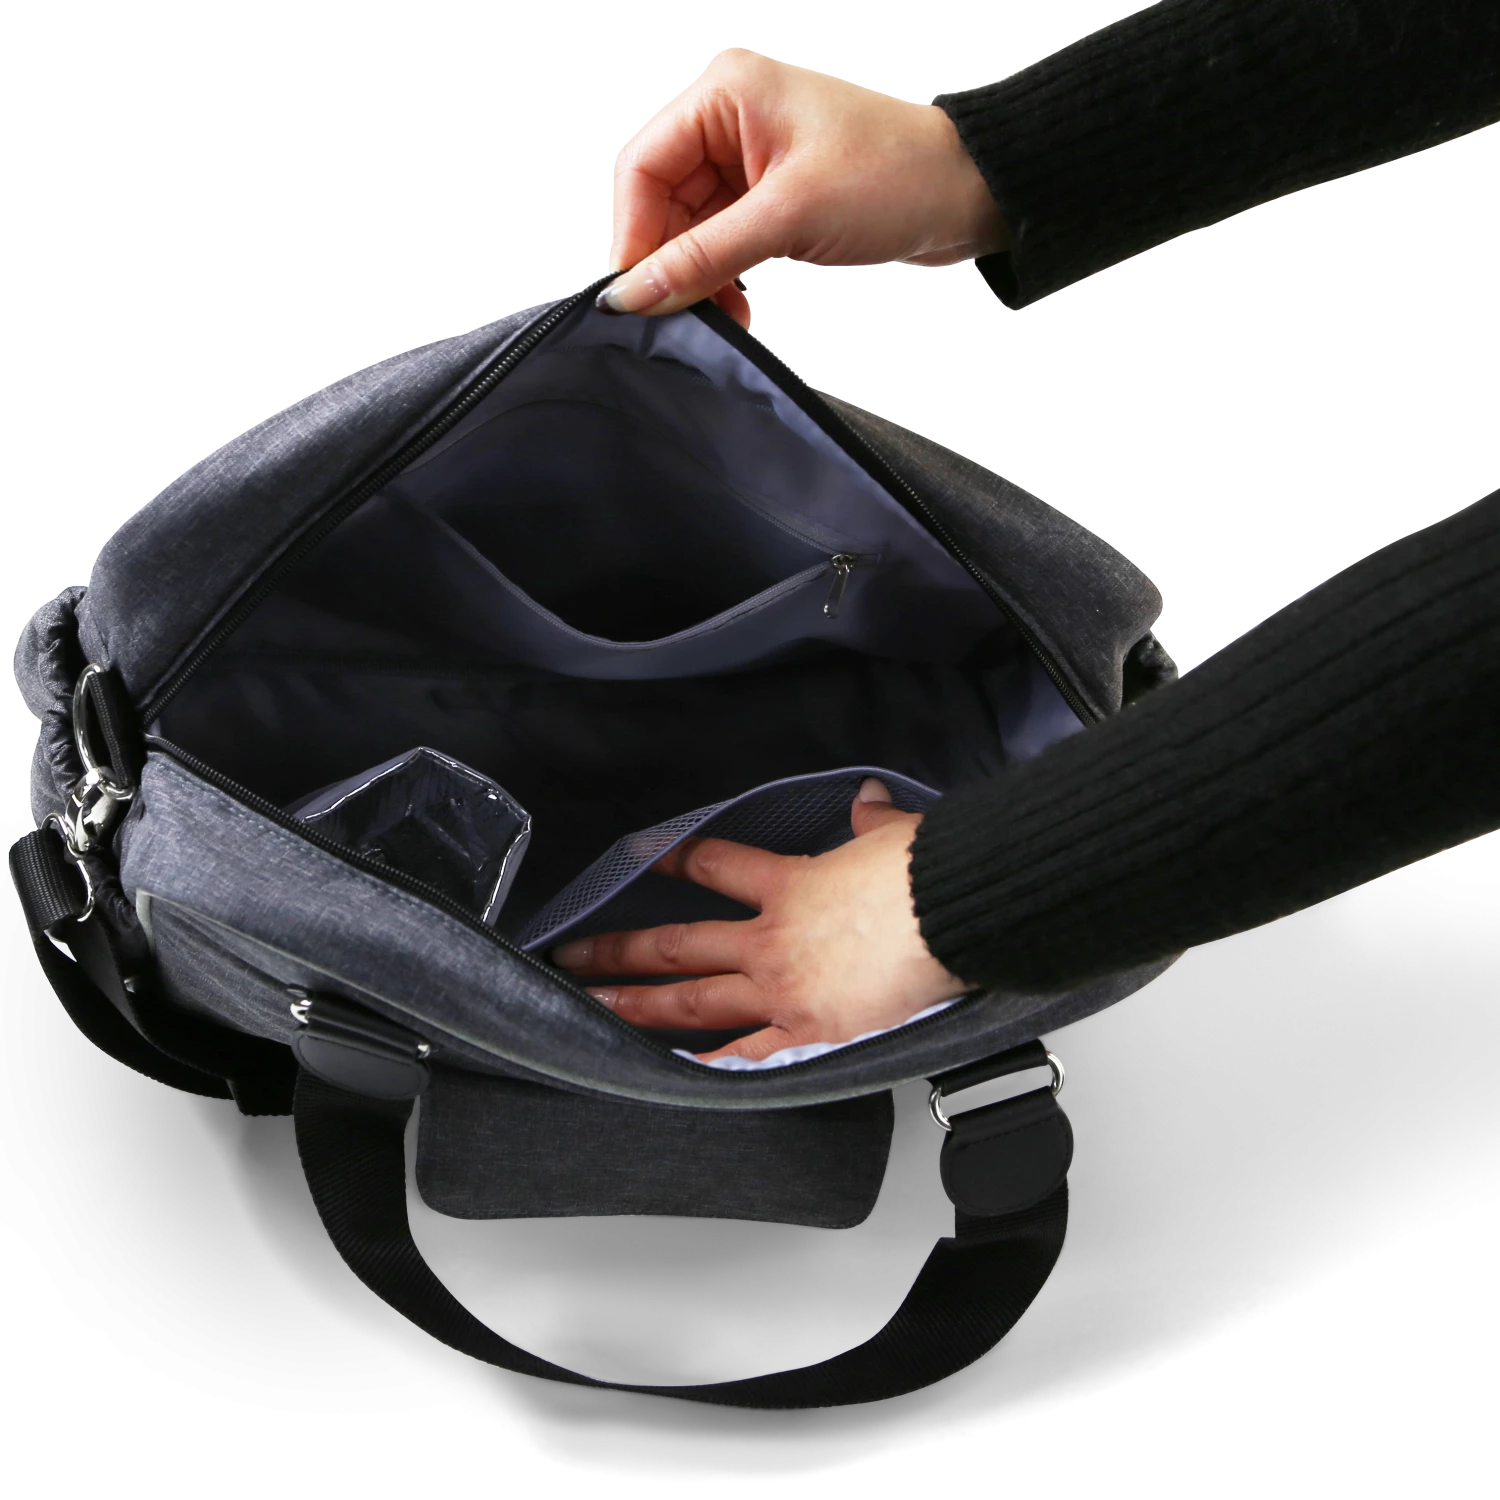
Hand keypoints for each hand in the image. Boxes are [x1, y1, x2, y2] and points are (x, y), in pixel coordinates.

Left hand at [549, 777, 976, 1062]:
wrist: (951, 914)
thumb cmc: (929, 871)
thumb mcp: (896, 832)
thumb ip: (873, 819)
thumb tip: (869, 797)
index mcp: (791, 883)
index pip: (716, 865)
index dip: (675, 859)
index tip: (643, 860)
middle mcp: (771, 938)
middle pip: (678, 943)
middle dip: (619, 949)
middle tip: (571, 954)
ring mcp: (782, 990)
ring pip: (693, 1000)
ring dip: (637, 1004)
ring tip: (595, 1007)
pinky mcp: (808, 1034)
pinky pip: (747, 1057)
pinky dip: (710, 1067)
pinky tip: (675, 1074)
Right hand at [601, 47, 1010, 327]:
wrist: (972, 194)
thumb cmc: (900, 175)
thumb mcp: (788, 219)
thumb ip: (702, 258)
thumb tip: (632, 294)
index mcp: (724, 91)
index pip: (640, 166)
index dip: (631, 237)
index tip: (633, 298)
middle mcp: (728, 115)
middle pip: (658, 201)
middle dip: (668, 264)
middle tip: (679, 317)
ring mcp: (748, 156)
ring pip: (688, 228)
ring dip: (698, 279)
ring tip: (723, 318)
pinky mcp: (770, 194)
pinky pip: (721, 241)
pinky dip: (724, 278)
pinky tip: (739, 308)